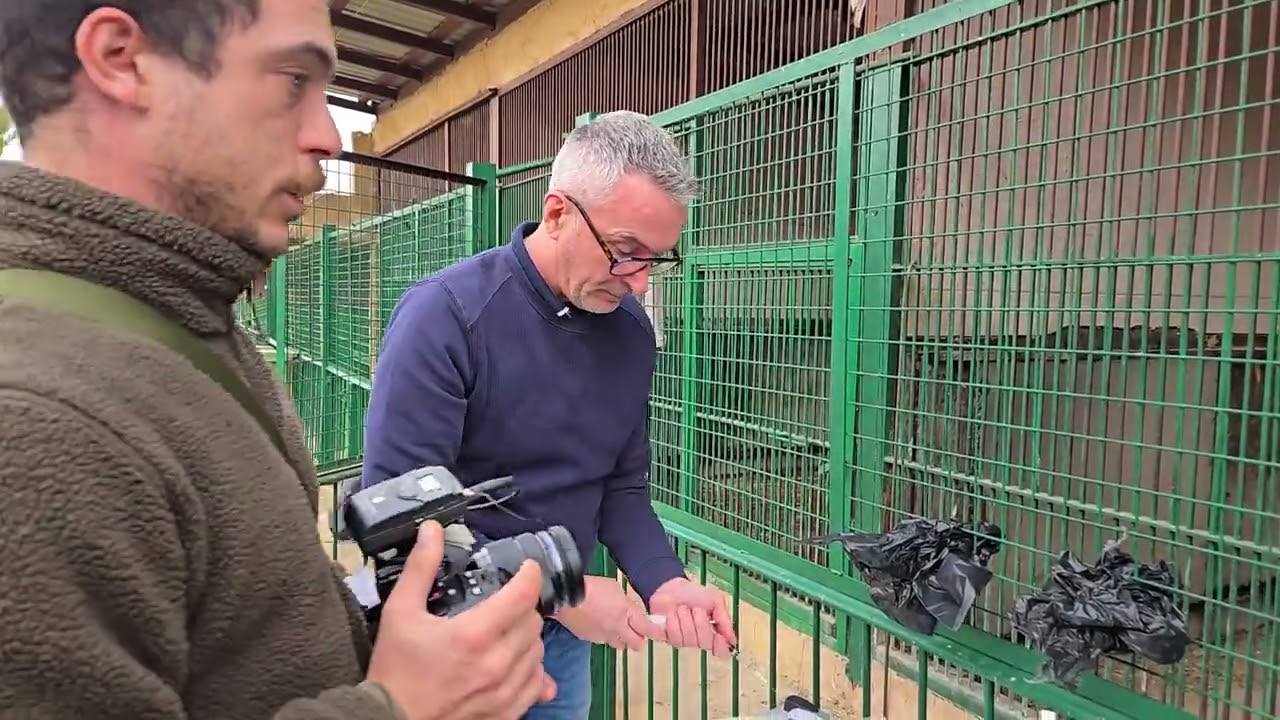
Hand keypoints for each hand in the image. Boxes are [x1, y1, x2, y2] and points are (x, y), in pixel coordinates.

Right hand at [365, 521, 556, 719]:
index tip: (526, 569)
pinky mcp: (507, 713)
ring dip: (527, 637)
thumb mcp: (400, 612)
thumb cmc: (395, 669)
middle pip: (534, 622)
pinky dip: (531, 670)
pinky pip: (537, 684)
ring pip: (538, 652)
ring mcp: (504, 692)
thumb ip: (421, 567)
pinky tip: (513, 664)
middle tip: (505, 603)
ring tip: (505, 633)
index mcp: (474, 635)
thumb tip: (432, 530)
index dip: (530, 575)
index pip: (524, 595)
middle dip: (523, 607)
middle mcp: (496, 664)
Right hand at [555, 576, 665, 651]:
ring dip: (622, 639)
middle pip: (636, 644)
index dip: (656, 632)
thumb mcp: (615, 588)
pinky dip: (605, 636)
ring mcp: (604, 636)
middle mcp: (618, 628)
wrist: (566, 595)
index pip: (647, 628)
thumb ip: (626, 602)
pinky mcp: (591, 639)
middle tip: (636, 630)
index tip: (660, 633)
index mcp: (626, 612)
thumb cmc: (591, 586)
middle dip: (638, 638)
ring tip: (616, 627)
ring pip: (620, 645)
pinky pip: (603, 641)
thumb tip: (629, 610)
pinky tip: (599, 624)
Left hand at [648, 577, 736, 657]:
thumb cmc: (692, 593)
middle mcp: (699, 639)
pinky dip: (674, 624)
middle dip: (700, 623)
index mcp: (713, 631)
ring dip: (685, 620)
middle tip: (696, 610)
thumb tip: (732, 640)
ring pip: (689, 641)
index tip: (718, 637)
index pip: (721, 649)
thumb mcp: (715, 600)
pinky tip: (671, 615)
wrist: (670, 588)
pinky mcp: (669, 640)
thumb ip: (725, 620)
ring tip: (682, 609)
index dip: (720, 645)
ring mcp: (684, 641)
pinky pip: (675, 640)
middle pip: (705, 643)